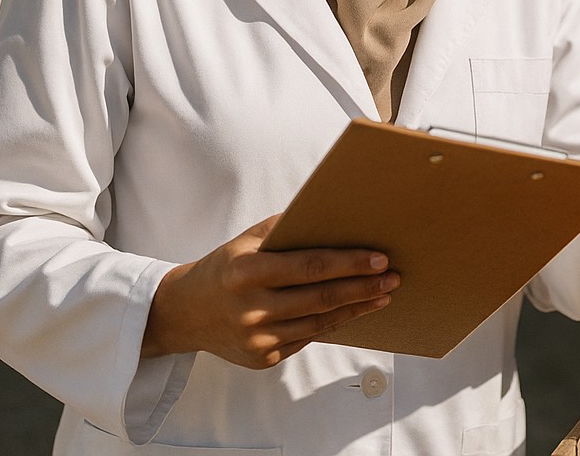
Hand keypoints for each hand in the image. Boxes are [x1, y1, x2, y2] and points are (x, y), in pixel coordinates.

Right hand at [141, 215, 399, 368]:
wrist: (186, 312)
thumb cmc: (226, 267)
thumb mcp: (247, 241)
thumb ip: (285, 230)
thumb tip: (334, 219)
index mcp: (245, 271)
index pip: (309, 266)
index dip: (349, 263)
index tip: (380, 258)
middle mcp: (250, 308)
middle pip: (320, 298)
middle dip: (362, 287)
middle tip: (393, 278)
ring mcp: (256, 338)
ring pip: (319, 323)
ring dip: (355, 309)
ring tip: (382, 295)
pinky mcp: (263, 359)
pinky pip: (307, 339)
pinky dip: (332, 324)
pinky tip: (352, 312)